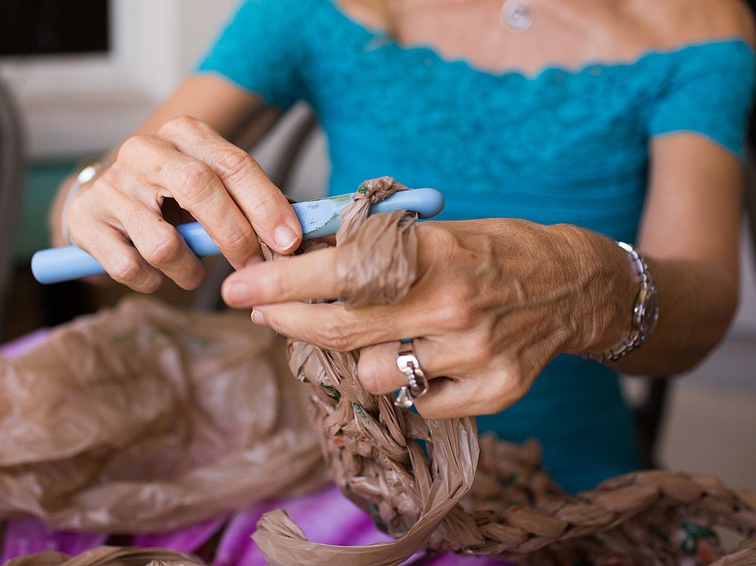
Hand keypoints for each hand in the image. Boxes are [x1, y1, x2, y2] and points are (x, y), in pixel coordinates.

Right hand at [64, 116, 302, 292]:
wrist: (100, 202)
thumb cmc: (171, 198)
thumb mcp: (210, 186)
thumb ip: (249, 204)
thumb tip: (300, 237)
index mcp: (185, 133)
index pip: (234, 163)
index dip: (266, 205)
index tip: (288, 241)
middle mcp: (145, 150)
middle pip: (200, 188)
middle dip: (235, 235)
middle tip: (253, 267)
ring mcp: (112, 185)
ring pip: (164, 243)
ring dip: (189, 271)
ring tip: (191, 272)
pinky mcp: (86, 221)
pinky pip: (132, 268)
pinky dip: (152, 282)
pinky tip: (155, 273)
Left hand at [221, 219, 629, 417]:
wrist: (572, 284)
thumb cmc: (492, 250)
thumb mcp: (436, 232)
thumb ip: (376, 250)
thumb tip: (300, 258)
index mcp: (435, 254)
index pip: (339, 273)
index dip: (281, 282)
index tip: (239, 287)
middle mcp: (452, 306)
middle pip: (342, 331)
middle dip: (289, 321)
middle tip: (264, 312)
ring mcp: (475, 354)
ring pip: (375, 374)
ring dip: (363, 354)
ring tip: (384, 332)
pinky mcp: (494, 391)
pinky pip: (418, 401)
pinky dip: (410, 381)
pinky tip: (428, 357)